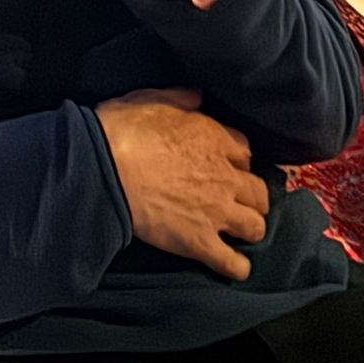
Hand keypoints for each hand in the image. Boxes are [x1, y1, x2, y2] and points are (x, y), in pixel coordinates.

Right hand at [96, 88, 269, 280]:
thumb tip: (197, 96)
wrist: (104, 168)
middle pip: (259, 193)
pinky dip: (236, 267)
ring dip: (248, 229)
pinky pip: (233, 263)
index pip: (245, 152)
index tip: (226, 165)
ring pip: (255, 227)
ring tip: (237, 232)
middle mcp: (225, 177)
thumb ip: (180, 98)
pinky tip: (234, 266)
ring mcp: (216, 212)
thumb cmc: (122, 130)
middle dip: (251, 198)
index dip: (236, 160)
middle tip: (237, 201)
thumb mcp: (150, 99)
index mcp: (214, 139)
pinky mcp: (200, 242)